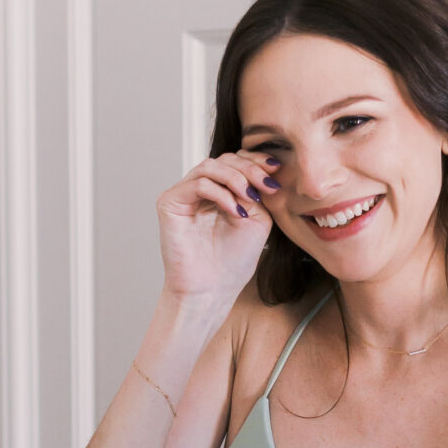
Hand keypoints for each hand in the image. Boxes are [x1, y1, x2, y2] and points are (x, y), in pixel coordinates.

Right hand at [156, 154, 276, 304]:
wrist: (212, 288)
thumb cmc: (233, 261)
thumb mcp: (257, 219)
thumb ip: (257, 191)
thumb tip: (261, 168)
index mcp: (221, 191)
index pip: (236, 161)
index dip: (256, 161)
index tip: (277, 169)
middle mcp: (200, 189)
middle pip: (225, 159)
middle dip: (250, 169)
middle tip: (268, 185)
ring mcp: (184, 194)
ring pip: (211, 166)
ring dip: (236, 178)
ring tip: (251, 198)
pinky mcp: (170, 202)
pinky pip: (199, 183)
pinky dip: (221, 193)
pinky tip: (235, 211)